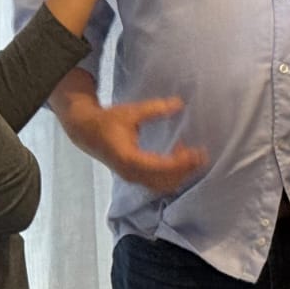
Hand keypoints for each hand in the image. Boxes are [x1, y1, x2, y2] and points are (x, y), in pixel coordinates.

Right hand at [65, 95, 206, 192]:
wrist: (87, 133)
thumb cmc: (109, 121)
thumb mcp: (131, 112)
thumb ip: (155, 109)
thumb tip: (179, 103)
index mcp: (128, 158)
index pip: (160, 167)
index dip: (181, 163)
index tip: (197, 153)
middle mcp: (131, 173)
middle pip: (164, 181)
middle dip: (185, 171)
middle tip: (202, 155)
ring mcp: (133, 177)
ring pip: (162, 185)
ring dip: (180, 173)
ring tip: (194, 154)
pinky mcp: (135, 177)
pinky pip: (158, 182)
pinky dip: (173, 173)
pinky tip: (180, 154)